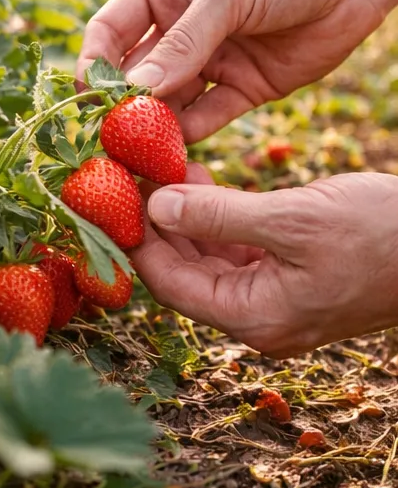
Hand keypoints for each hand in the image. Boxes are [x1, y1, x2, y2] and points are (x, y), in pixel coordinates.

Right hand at [78, 0, 390, 143]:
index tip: (88, 98)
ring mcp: (210, 60)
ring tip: (139, 156)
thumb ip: (184, 43)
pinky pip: (208, 116)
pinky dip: (191, 135)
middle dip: (123, 106)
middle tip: (109, 140)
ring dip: (154, 128)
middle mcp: (179, 28)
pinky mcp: (242, 88)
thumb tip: (136, 91)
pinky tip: (176, 154)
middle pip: (137, 74)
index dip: (95, 64)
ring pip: (170, 102)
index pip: (110, 31)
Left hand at [131, 165, 397, 357]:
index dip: (139, 239)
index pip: (170, 285)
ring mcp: (275, 299)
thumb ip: (219, 216)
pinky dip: (216, 220)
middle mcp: (258, 317)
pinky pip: (237, 252)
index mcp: (255, 316)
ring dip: (186, 218)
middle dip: (159, 224)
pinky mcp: (290, 277)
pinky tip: (203, 183)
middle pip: (185, 273)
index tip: (115, 194)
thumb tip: (158, 208)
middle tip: (135, 174)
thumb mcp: (293, 218)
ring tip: (166, 169)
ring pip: (209, 260)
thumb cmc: (379, 234)